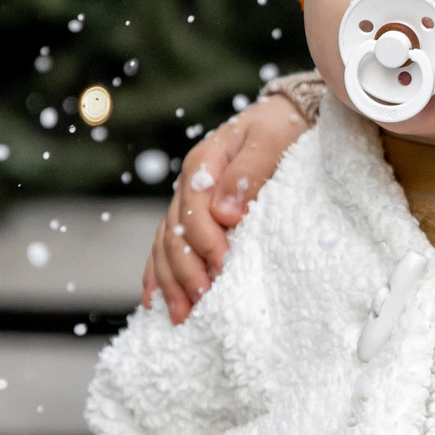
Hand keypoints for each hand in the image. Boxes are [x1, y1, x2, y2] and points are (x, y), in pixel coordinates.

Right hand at [142, 95, 309, 322]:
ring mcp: (186, 203)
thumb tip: (225, 213)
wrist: (280, 119)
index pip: (195, 211)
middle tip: (203, 302)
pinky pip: (165, 248)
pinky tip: (154, 301)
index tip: (222, 266)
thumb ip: (247, 173)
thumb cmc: (279, 129)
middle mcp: (188, 187)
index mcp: (203, 165)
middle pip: (174, 235)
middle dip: (187, 271)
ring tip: (181, 315)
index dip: (206, 241)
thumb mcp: (269, 140)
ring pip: (165, 247)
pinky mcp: (191, 217)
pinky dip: (158, 275)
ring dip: (171, 282)